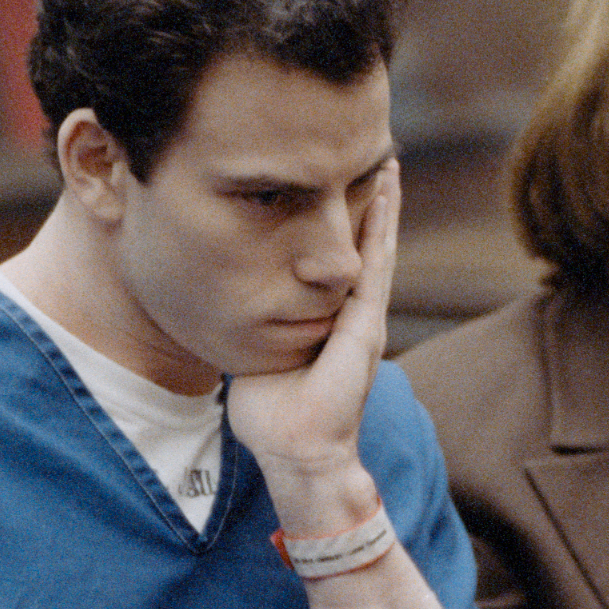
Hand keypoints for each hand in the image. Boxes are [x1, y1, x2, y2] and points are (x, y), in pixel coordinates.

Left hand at [226, 163, 399, 527]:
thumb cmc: (272, 414)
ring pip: (377, 247)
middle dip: (370, 203)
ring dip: (384, 204)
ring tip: (388, 163)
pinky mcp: (366, 325)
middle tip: (374, 158)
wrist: (296, 450)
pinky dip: (383, 227)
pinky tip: (386, 194)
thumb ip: (251, 327)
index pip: (338, 260)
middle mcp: (352, 314)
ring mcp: (364, 318)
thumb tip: (220, 302)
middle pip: (364, 246)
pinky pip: (376, 265)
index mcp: (329, 320)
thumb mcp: (257, 354)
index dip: (342, 223)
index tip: (339, 184)